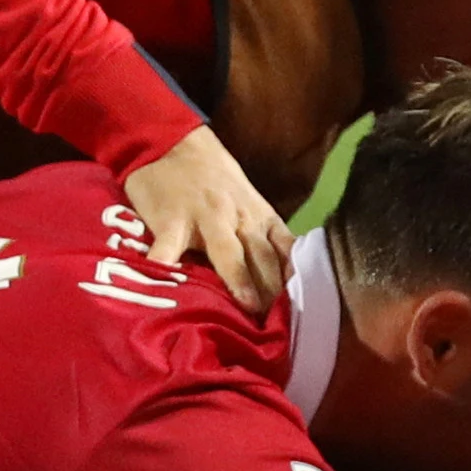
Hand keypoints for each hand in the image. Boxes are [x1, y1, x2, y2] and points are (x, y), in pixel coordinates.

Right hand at [122, 126, 291, 315]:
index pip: (286, 253)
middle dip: (272, 293)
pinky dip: (170, 272)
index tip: (300, 312)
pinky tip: (174, 294)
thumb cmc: (212, 179)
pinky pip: (169, 252)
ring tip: (248, 312)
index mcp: (260, 217)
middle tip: (278, 328)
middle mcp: (239, 219)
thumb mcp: (249, 203)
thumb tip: (285, 279)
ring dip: (241, 283)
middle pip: (263, 260)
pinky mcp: (171, 222)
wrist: (170, 143)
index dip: (295, 283)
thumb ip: (264, 237)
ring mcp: (205, 219)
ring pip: (229, 255)